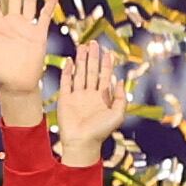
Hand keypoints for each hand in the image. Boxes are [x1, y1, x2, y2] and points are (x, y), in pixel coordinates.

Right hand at [53, 39, 129, 169]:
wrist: (82, 143)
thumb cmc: (101, 131)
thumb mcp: (118, 114)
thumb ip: (121, 97)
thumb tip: (120, 80)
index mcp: (102, 97)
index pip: (105, 75)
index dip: (107, 63)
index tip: (108, 51)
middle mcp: (90, 94)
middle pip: (92, 70)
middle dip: (93, 57)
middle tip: (94, 42)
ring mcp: (77, 96)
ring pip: (79, 73)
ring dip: (81, 60)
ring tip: (83, 46)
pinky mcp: (65, 99)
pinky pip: (66, 82)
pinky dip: (67, 71)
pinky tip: (70, 61)